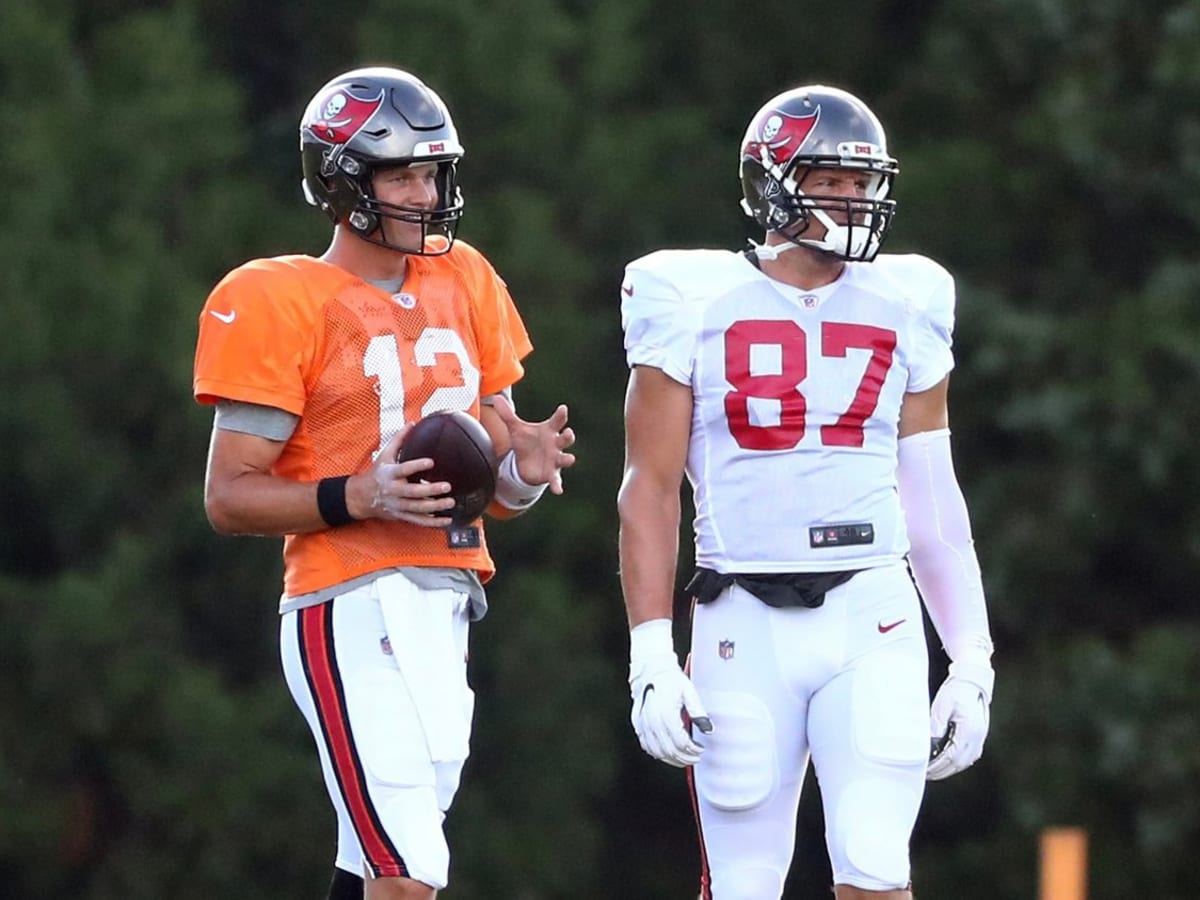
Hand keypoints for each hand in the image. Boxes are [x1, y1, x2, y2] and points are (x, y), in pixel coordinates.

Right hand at [350, 428, 455, 526]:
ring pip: (417, 508)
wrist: (360, 497)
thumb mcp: (384, 455)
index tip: (431, 462)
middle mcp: (393, 491)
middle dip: (430, 490)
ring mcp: (397, 505)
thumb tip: (412, 423)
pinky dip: (432, 522)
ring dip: (435, 507)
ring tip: (450, 502)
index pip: (403, 469)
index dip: (416, 466)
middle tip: (447, 486)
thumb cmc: (376, 473)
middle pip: (412, 492)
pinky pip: (418, 521)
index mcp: (389, 474)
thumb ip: (399, 440)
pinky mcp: (401, 516)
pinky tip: (446, 521)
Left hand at [490, 395, 575, 492]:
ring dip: (568, 459)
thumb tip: (496, 398)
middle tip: (568, 433)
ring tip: (569, 459)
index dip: (561, 415)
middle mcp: (556, 445)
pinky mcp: (551, 474)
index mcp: (549, 431)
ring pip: (566, 459)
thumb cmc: (526, 442)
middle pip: (566, 439)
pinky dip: (558, 485)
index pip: (557, 421)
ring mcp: (555, 460)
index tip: (563, 408)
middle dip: (568, 436)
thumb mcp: (516, 429)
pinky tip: (558, 491)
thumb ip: (508, 415)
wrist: (526, 464)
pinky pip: (556, 480)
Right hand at [628, 620, 709, 766]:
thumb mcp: (689, 691)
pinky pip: (646, 746)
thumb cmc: (670, 679)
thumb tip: (708, 729)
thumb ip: (698, 711)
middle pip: (669, 750)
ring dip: (672, 759)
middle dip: (685, 757)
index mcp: (666, 713)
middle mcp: (652, 721)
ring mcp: (642, 724)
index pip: (681, 743)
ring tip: (684, 759)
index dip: (693, 750)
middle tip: (695, 757)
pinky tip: (668, 753)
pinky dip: (658, 753)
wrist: (651, 669)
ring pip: (657, 752)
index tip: (700, 749)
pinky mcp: (637, 724)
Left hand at [926, 660, 993, 780]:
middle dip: (942, 771)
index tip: (924, 770)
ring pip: (965, 762)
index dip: (937, 766)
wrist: (972, 681)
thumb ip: (937, 725)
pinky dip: (956, 761)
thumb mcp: (942, 706)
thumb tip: (929, 744)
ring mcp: (980, 738)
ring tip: (933, 770)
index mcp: (969, 731)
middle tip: (926, 774)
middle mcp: (977, 738)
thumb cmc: (956, 691)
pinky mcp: (979, 736)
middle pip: (959, 764)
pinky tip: (944, 761)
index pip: (952, 758)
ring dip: (949, 768)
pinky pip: (968, 756)